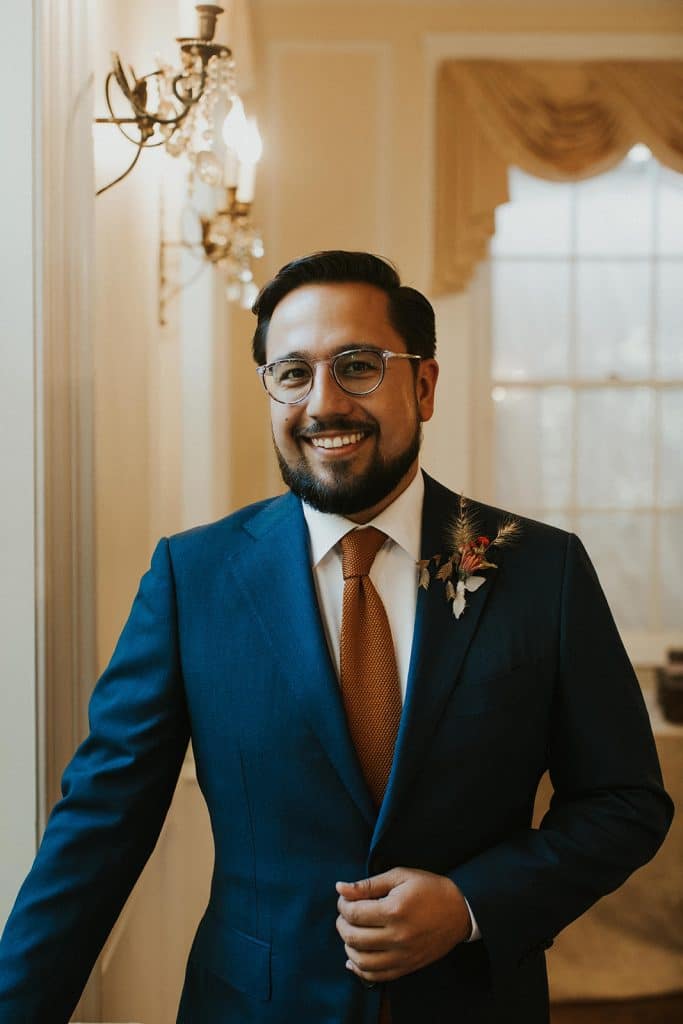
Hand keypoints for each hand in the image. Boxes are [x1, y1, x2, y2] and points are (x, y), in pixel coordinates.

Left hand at [335, 867, 470, 982]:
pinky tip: (354, 958)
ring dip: (348, 947)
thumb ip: (369, 884)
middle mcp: (397, 936)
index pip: (354, 914)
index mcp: (394, 910)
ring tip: (351, 932)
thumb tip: (340, 888)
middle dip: (342, 924)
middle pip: (353, 937)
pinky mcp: (407, 967)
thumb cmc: (429, 889)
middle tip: (345, 914)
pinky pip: (376, 976)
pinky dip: (360, 970)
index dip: (343, 905)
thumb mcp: (400, 876)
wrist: (459, 910)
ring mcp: (402, 955)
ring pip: (361, 961)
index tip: (345, 898)